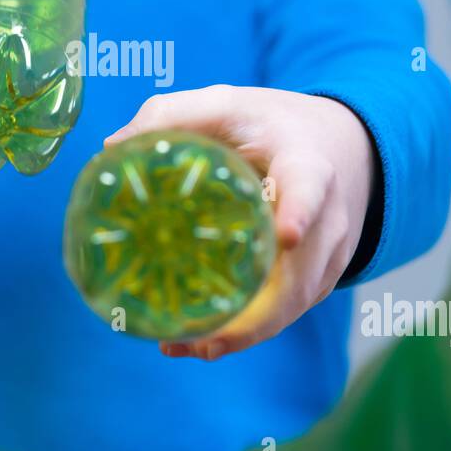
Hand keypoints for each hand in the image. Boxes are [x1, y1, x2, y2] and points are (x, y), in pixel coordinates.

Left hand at [103, 85, 376, 360]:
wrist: (338, 147)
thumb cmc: (268, 126)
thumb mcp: (225, 105)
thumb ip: (170, 116)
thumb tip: (112, 149)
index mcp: (307, 164)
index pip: (310, 189)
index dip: (301, 212)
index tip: (287, 235)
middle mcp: (329, 217)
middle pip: (302, 272)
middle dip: (258, 311)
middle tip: (204, 335)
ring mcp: (328, 255)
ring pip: (292, 305)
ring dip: (244, 333)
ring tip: (186, 345)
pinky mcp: (317, 280)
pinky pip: (285, 314)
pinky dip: (247, 333)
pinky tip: (198, 342)